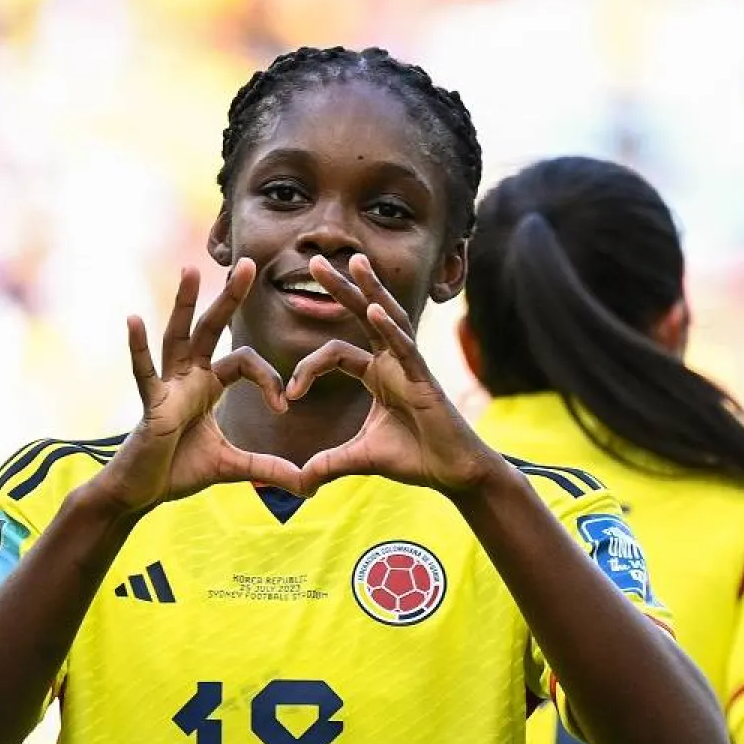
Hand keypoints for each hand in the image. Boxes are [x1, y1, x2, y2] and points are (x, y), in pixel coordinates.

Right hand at [90, 259, 304, 514]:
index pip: (245, 361)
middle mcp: (187, 377)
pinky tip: (134, 319)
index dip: (268, 379)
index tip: (284, 407)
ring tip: (191, 269)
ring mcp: (166, 387)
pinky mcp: (150, 404)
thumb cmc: (178, 470)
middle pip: (212, 328)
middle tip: (250, 263)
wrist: (140, 492)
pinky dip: (138, 347)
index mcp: (208, 385)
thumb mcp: (232, 467)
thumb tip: (308, 484)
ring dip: (185, 303)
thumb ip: (268, 468)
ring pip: (178, 336)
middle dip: (230, 297)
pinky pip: (143, 372)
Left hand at [289, 254, 502, 494]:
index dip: (307, 369)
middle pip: (362, 315)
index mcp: (376, 373)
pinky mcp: (425, 380)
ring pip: (388, 318)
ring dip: (369, 290)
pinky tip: (374, 310)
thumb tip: (298, 483)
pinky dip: (390, 329)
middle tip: (316, 260)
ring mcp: (411, 366)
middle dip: (340, 288)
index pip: (335, 353)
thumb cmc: (415, 458)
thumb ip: (328, 464)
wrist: (453, 474)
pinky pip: (405, 348)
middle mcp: (393, 361)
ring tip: (354, 262)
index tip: (290, 396)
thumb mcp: (359, 459)